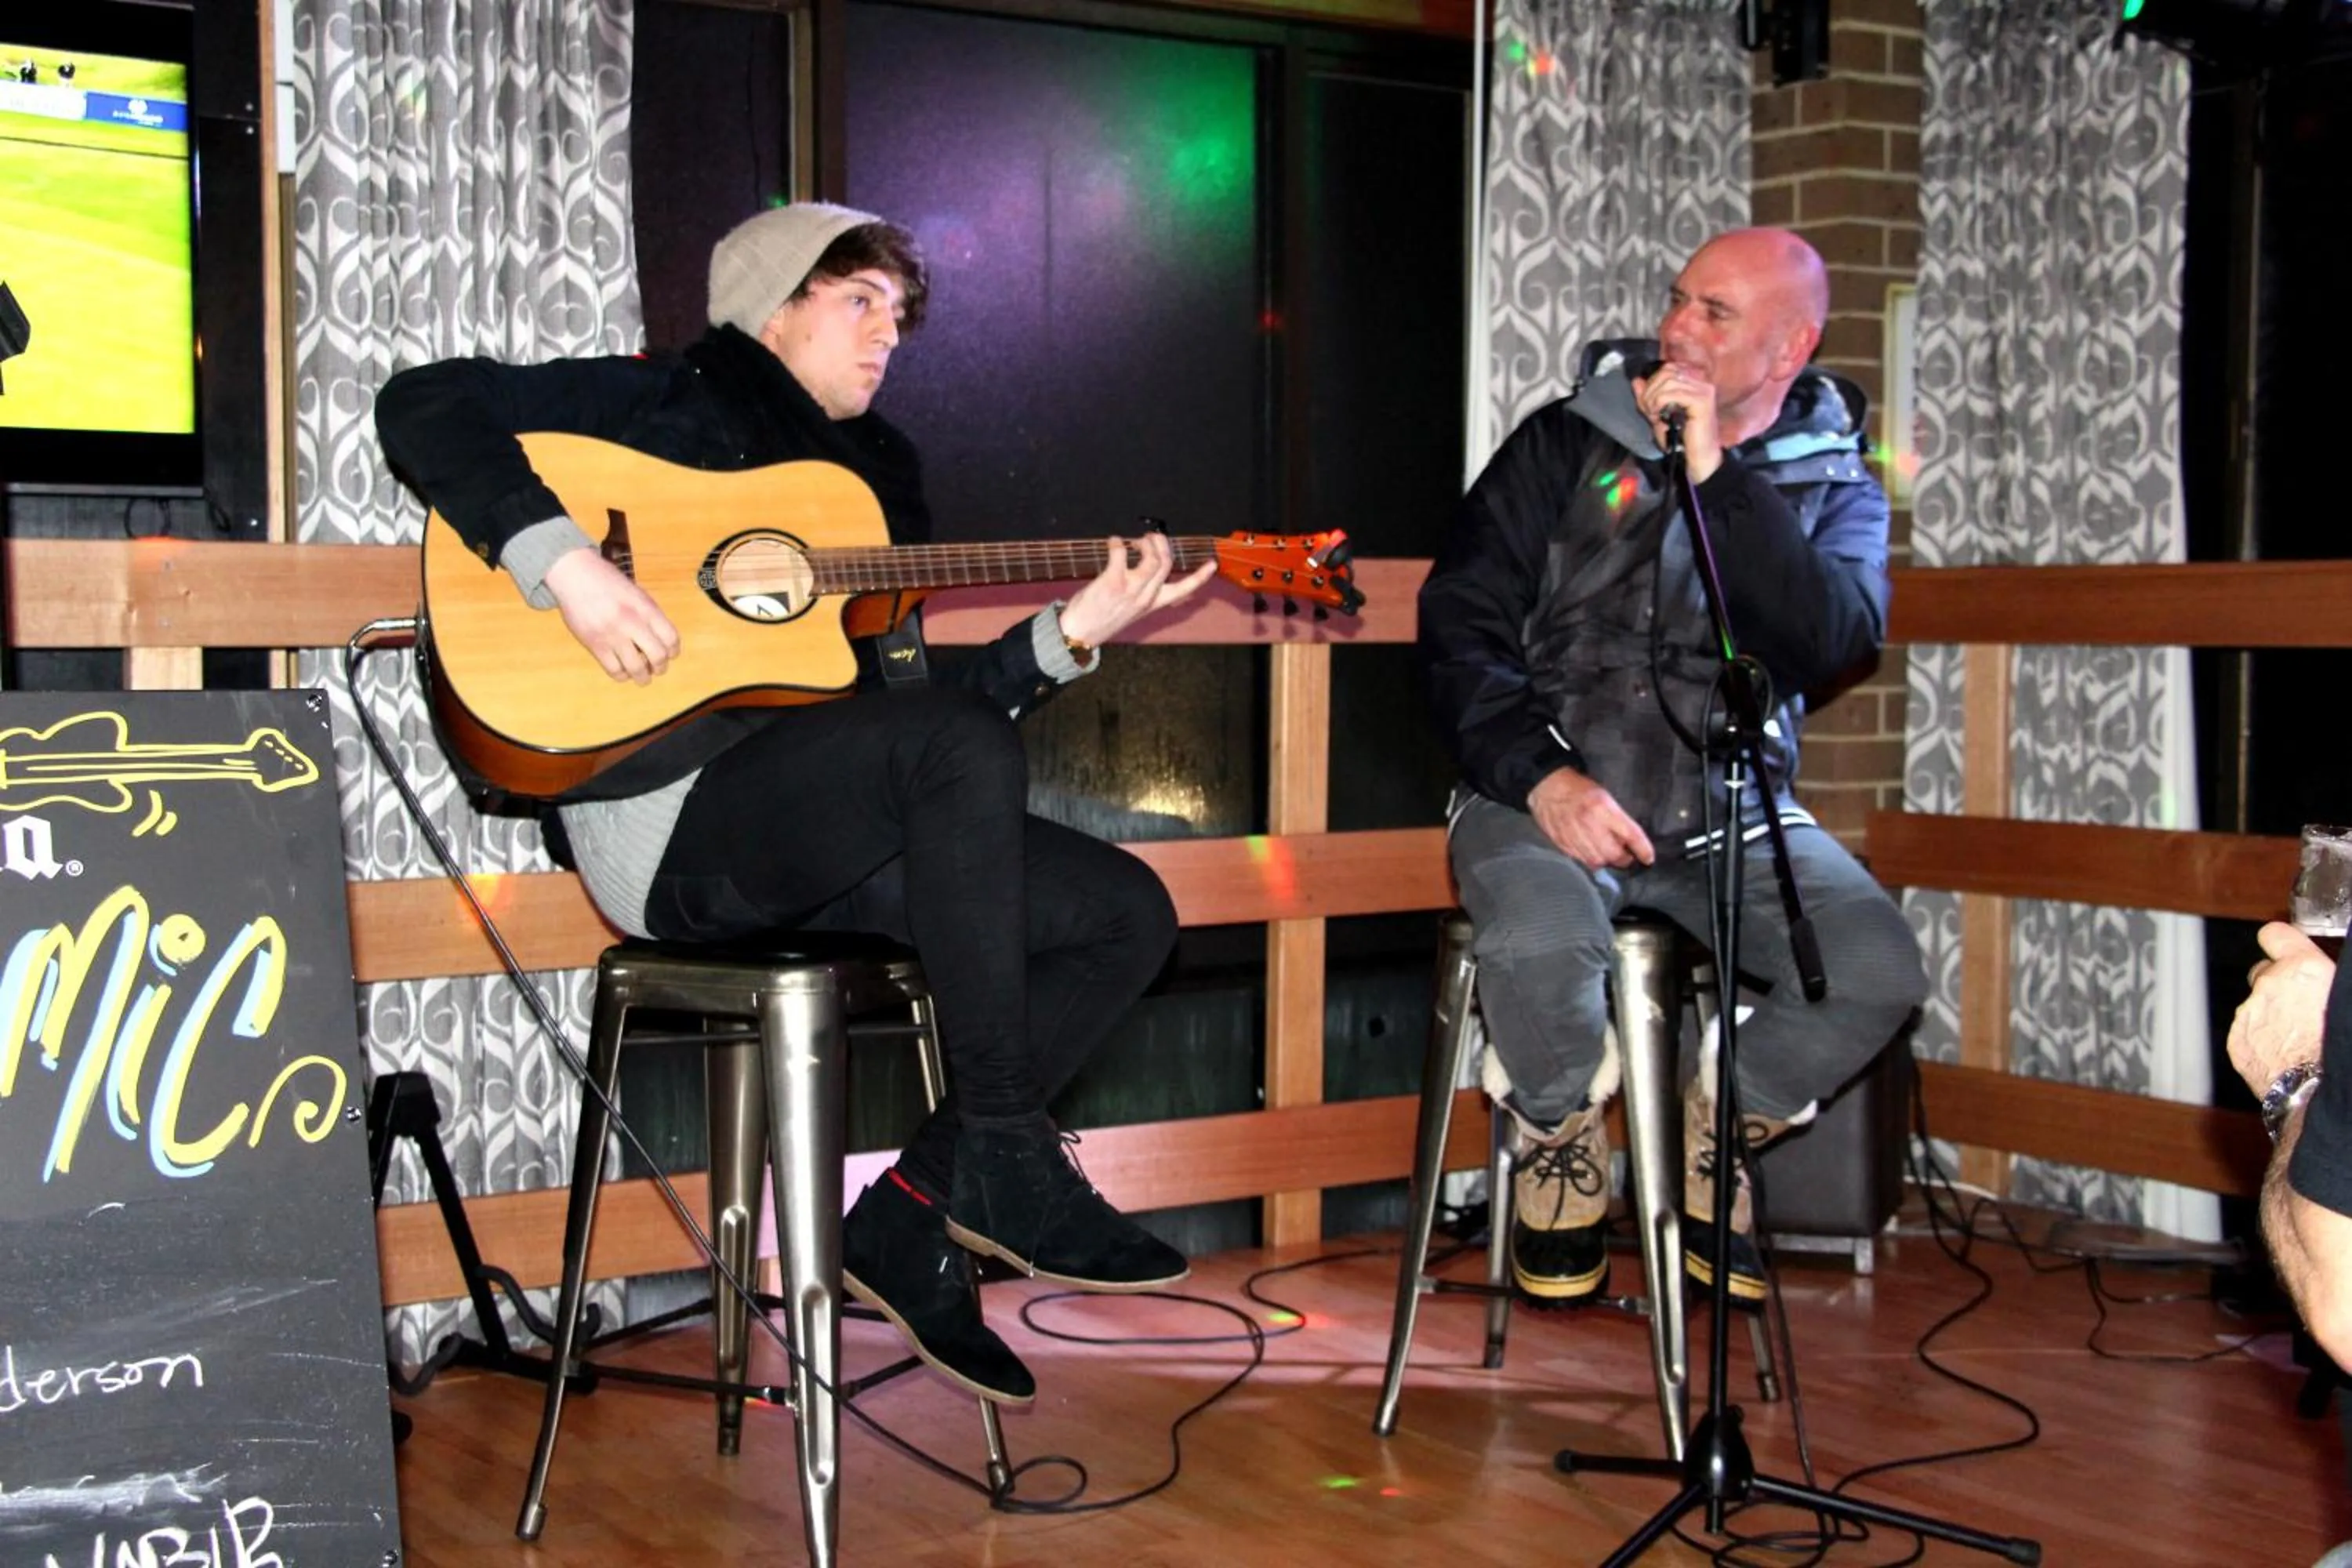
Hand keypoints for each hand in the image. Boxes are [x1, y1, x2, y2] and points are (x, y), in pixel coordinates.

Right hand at [543, 547, 680, 684]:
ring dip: (642, 677)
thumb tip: (662, 640)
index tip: (670, 654)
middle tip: (657, 668)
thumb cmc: (606, 580)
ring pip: (636, 668)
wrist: (575, 574)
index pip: (671, 638)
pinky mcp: (595, 644)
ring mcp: (612, 635)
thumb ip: (650, 615)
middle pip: (657, 656)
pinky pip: (614, 670)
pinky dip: (622, 675)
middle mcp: (632, 622)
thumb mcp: (636, 593)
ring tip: (642, 676)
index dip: (673, 651)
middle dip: (660, 667)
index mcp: (646, 608)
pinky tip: (623, 672)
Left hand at [1057, 532, 1216, 647]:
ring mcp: (1131, 589)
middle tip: (1149, 537)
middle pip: (1166, 563)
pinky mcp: (1113, 581)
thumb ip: (1141, 593)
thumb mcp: (1129, 610)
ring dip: (1145, 542)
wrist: (1079, 634)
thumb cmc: (1100, 619)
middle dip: (1161, 543)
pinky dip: (1117, 543)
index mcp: (1152, 604)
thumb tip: (1145, 571)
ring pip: (1152, 558)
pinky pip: (1121, 553)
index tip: (1212, 564)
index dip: (1200, 576)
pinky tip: (1113, 542)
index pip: (1183, 589)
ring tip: (1134, 540)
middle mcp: (1145, 596)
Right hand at [1528, 766, 1654, 869]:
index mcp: (1603, 807)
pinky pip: (1581, 860)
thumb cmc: (1579, 788)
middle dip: (1623, 858)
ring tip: (1608, 854)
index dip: (1643, 849)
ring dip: (1606, 860)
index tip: (1648, 858)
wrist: (1547, 786)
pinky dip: (1589, 859)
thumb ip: (1617, 819)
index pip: (1630, 834)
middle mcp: (1589, 823)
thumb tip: (1628, 842)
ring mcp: (1574, 835)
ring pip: (1597, 861)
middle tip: (1626, 856)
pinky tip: (1591, 852)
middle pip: (1613, 854)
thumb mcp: (1605, 796)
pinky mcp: (1562, 843)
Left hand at [1633, 361, 1722, 482]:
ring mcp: (1704, 389)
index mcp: (1695, 380)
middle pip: (1667, 371)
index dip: (1652, 381)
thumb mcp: (1658, 413)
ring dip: (1653, 398)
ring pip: (1668, 381)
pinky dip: (1659, 403)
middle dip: (1650, 390)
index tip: (1648, 402)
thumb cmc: (1680, 437)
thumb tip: (1636, 380)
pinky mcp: (1702, 401)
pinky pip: (1672, 393)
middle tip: (1649, 410)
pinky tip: (1660, 416)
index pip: (1668, 367)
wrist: (1697, 457)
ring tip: (1654, 414)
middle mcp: (1702, 380)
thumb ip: (1647, 396)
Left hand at [2226, 921, 2335, 1095]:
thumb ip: (2327, 981)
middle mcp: (2269, 985)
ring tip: (2298, 1040)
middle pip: (2263, 973)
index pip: (2276, 935)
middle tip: (2300, 1006)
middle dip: (2277, 985)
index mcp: (2302, 969)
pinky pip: (2247, 1035)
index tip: (2282, 945)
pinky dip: (2260, 1041)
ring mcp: (2249, 1014)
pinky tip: (2285, 1057)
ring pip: (2255, 1007)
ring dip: (2271, 1017)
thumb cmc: (2340, 1046)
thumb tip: (2325, 981)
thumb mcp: (2342, 996)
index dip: (2280, 941)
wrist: (2319, 1091)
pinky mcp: (2237, 1041)